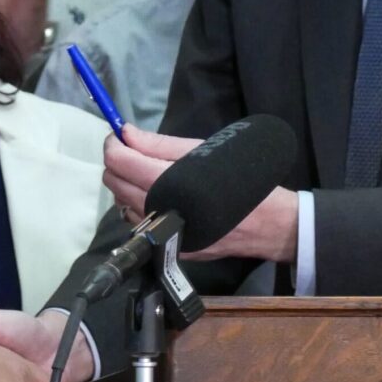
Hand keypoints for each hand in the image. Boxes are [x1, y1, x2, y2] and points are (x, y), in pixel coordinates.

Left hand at [105, 125, 299, 262]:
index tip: (117, 136)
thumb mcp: (201, 152)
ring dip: (125, 185)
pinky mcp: (168, 247)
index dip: (113, 145)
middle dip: (117, 163)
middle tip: (132, 150)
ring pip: (123, 206)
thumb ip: (158, 145)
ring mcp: (163, 234)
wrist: (268, 223)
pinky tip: (153, 195)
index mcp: (170, 184)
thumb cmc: (239, 178)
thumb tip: (125, 134)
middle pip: (115, 184)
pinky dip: (137, 206)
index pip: (120, 163)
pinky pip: (138, 223)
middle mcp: (160, 213)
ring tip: (142, 171)